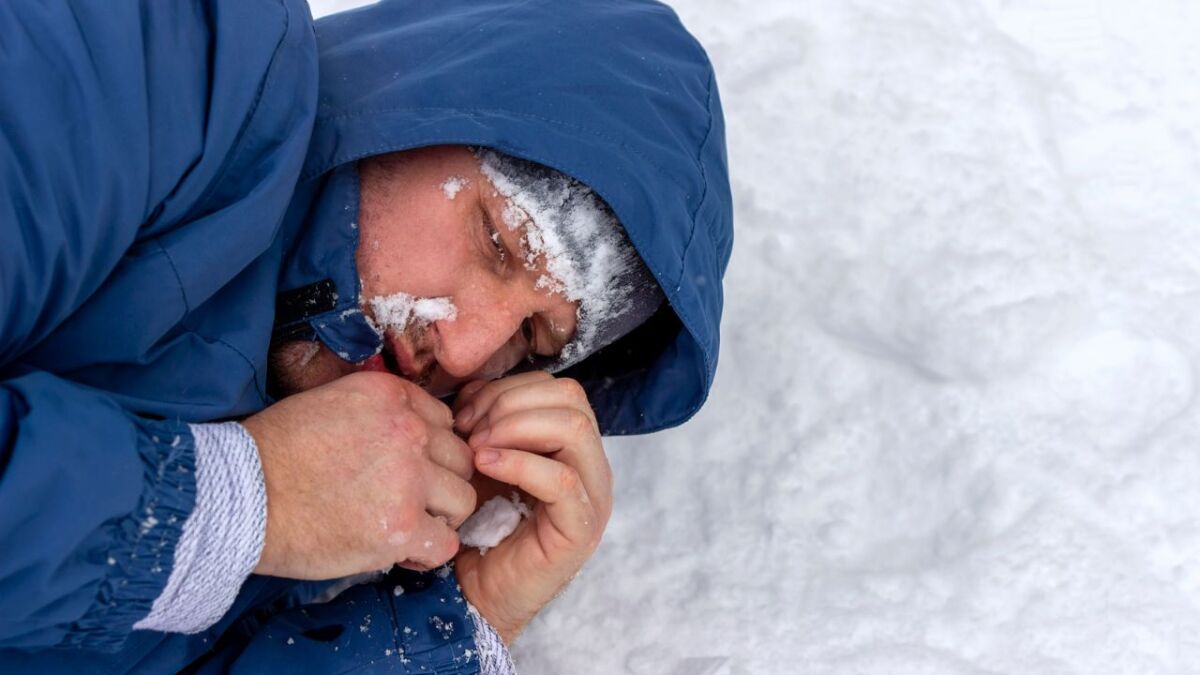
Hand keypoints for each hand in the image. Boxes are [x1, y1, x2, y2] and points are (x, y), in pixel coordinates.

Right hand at [243, 371, 476, 579]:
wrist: (239, 497)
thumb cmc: (272, 454)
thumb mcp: (329, 404)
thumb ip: (377, 415)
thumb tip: (409, 437)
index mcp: (390, 396)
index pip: (442, 423)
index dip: (428, 451)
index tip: (406, 470)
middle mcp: (408, 430)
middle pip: (460, 459)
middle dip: (440, 483)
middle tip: (409, 502)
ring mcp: (409, 479)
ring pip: (463, 499)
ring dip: (439, 517)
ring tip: (405, 526)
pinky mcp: (401, 526)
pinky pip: (445, 543)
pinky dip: (428, 553)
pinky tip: (402, 552)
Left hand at [451, 372, 612, 643]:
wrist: (474, 593)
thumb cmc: (480, 526)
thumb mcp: (484, 459)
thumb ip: (488, 421)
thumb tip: (476, 388)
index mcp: (574, 447)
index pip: (559, 389)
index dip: (510, 389)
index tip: (466, 413)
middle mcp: (592, 467)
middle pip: (571, 400)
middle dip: (512, 404)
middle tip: (470, 430)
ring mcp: (592, 497)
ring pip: (573, 429)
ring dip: (515, 428)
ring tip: (476, 448)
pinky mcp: (579, 528)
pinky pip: (560, 479)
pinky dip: (518, 462)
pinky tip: (484, 465)